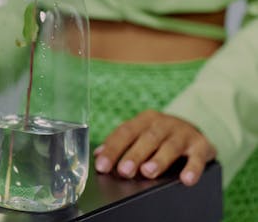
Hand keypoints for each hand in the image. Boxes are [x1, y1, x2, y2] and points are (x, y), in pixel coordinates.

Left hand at [94, 110, 215, 185]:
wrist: (193, 130)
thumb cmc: (160, 136)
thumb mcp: (141, 135)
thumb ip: (122, 144)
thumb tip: (98, 155)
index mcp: (144, 120)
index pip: (125, 132)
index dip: (113, 148)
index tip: (102, 165)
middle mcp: (163, 123)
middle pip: (147, 138)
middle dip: (134, 154)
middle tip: (124, 170)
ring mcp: (183, 133)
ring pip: (170, 146)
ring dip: (159, 159)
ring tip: (148, 172)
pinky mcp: (201, 145)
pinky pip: (198, 157)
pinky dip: (193, 168)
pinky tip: (186, 179)